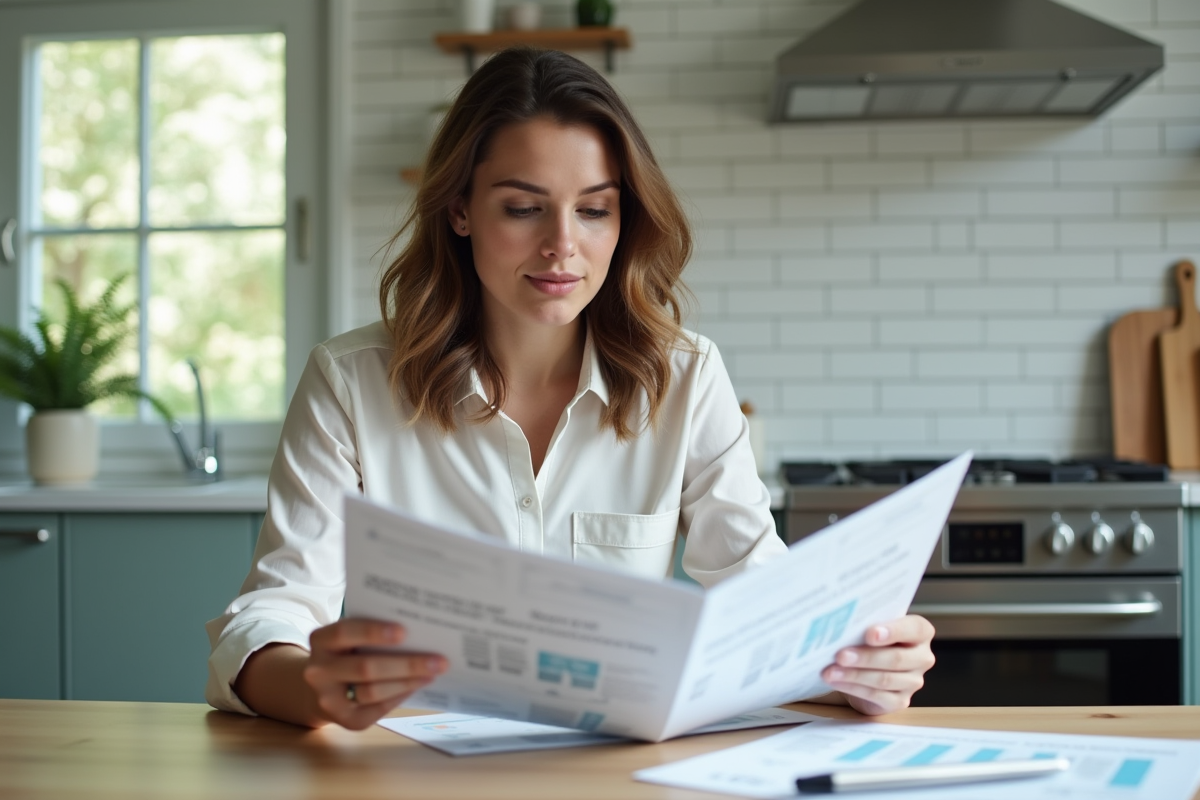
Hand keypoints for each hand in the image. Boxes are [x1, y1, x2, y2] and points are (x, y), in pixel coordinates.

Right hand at [302, 619, 447, 729]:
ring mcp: (328, 698)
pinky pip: (378, 709)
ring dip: (408, 682)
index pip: (345, 633)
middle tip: (438, 660)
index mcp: (321, 641)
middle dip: (406, 664)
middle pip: (365, 668)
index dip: (373, 632)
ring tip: (433, 673)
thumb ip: (371, 633)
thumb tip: (418, 632)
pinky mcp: (344, 720)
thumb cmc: (346, 653)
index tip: (404, 631)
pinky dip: (401, 695)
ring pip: (373, 692)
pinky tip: (418, 684)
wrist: (320, 688)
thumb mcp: (348, 637)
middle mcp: (318, 671)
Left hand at [820, 615, 934, 715]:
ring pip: (884, 679)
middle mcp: (922, 657)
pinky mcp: (900, 701)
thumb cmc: (871, 639)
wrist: (869, 667)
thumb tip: (842, 627)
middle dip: (866, 657)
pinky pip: (877, 696)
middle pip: (896, 658)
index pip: (915, 629)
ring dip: (854, 675)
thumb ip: (867, 624)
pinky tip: (837, 682)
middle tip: (840, 655)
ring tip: (831, 671)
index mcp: (920, 632)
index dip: (894, 631)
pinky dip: (854, 688)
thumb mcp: (872, 626)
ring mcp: (913, 681)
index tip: (870, 634)